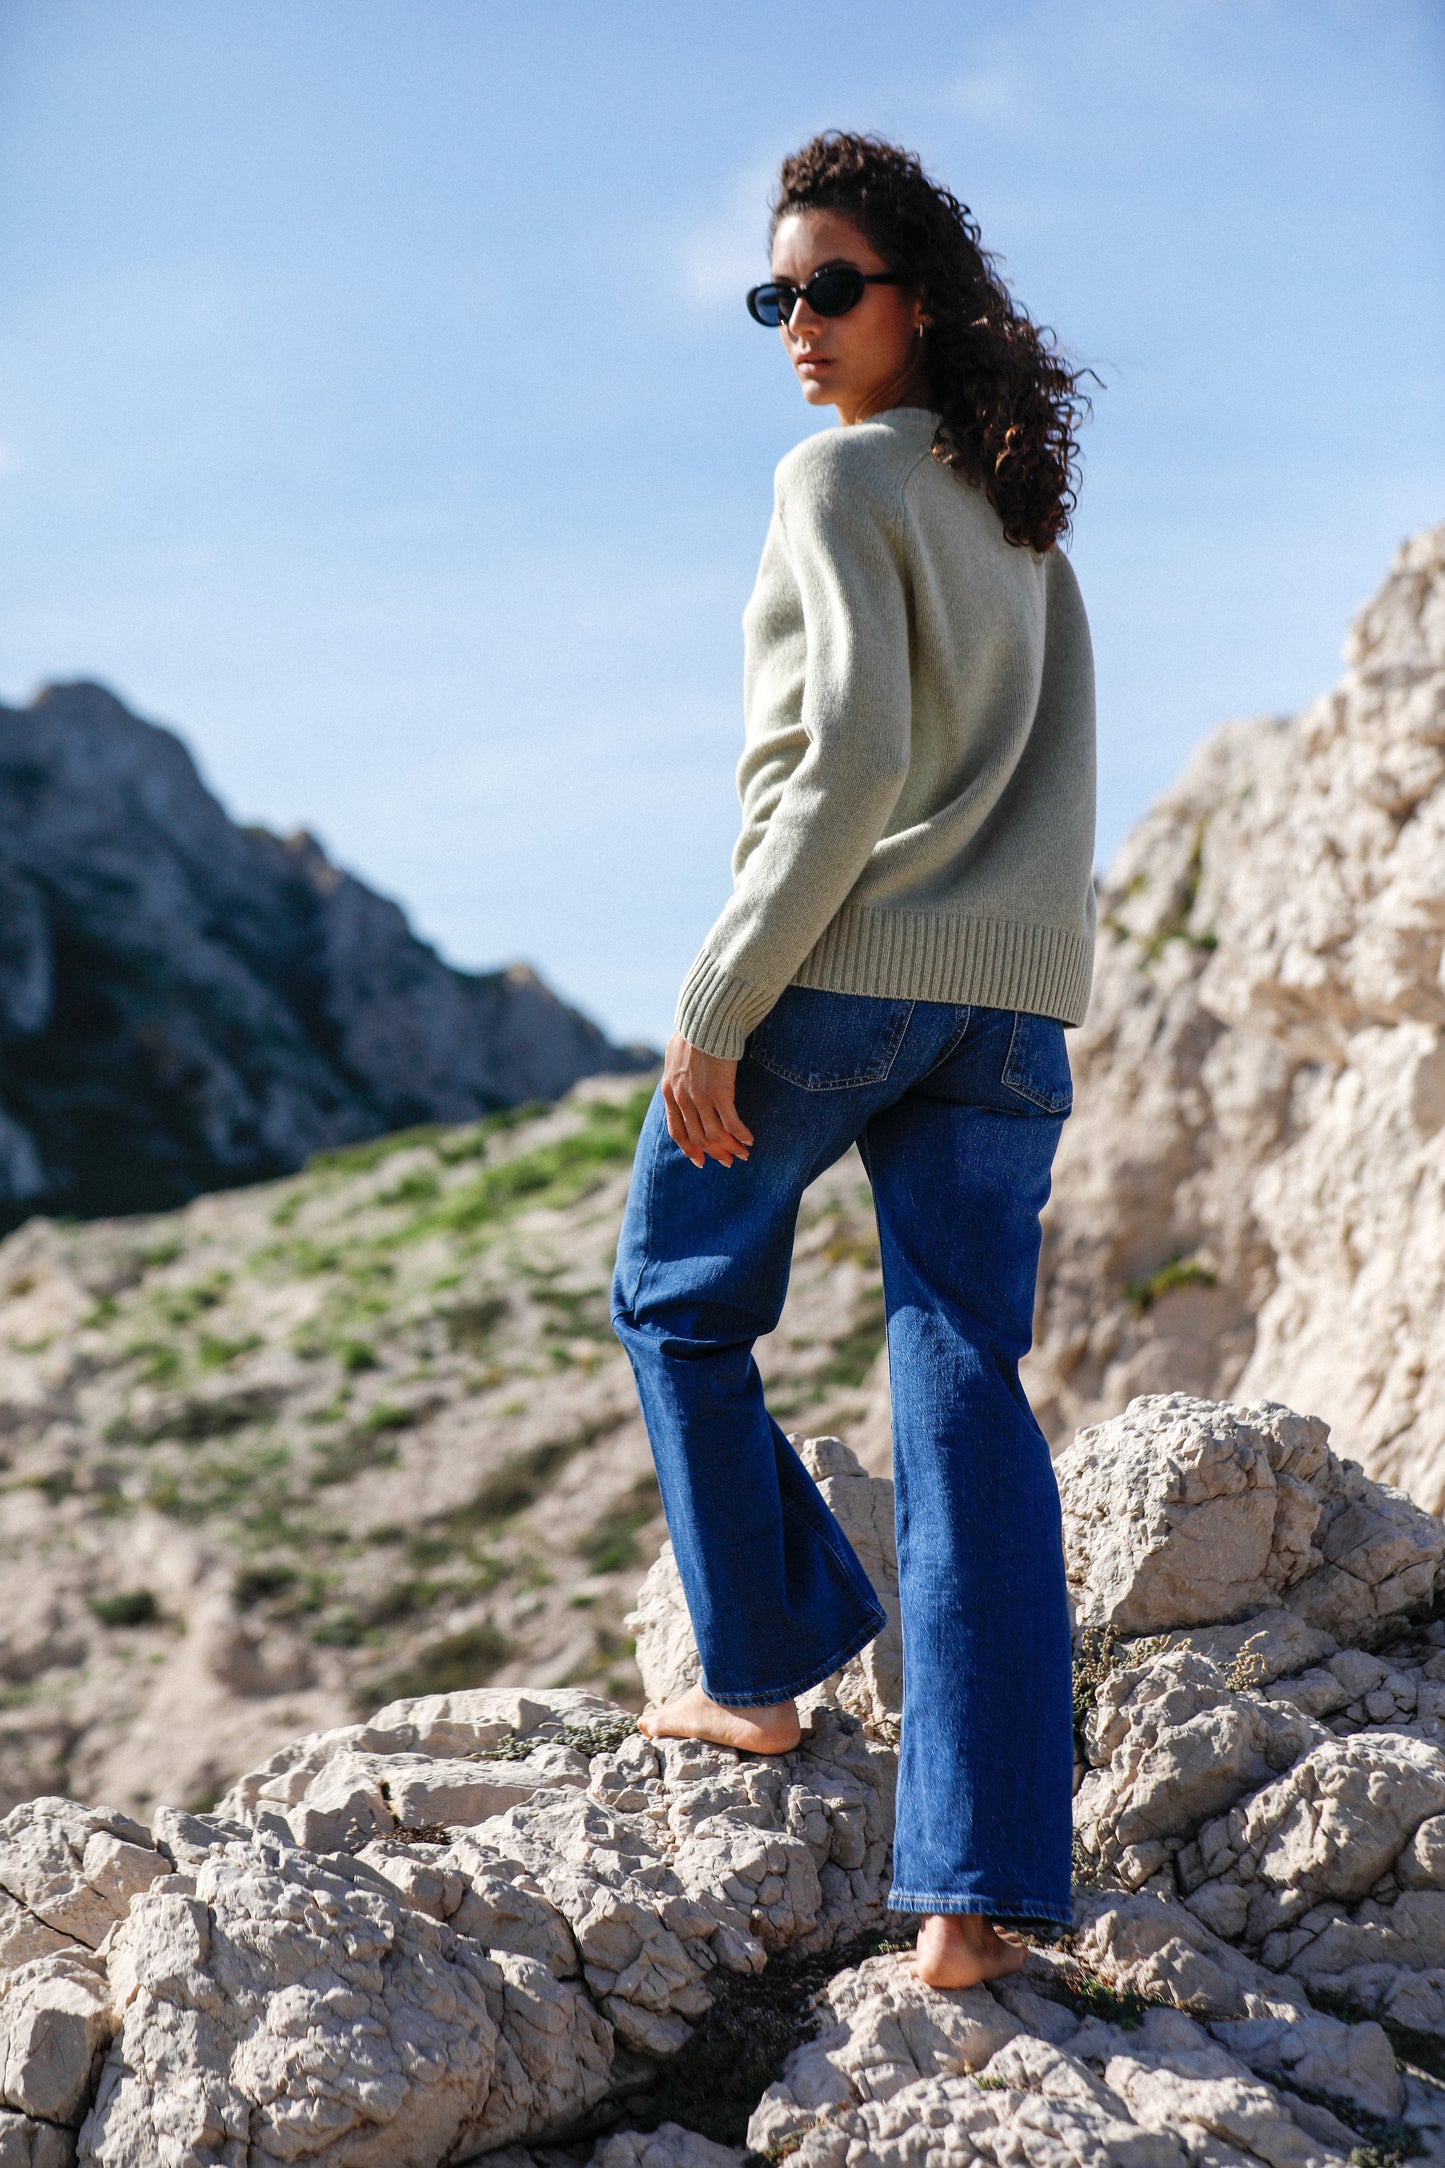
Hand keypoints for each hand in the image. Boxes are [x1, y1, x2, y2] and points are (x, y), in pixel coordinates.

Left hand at [661, 1033, 754, 1169]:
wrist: (706, 1018)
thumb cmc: (695, 1031)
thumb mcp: (675, 1056)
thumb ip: (678, 1073)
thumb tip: (681, 1077)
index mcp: (669, 1091)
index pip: (677, 1130)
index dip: (689, 1148)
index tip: (701, 1160)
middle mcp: (681, 1098)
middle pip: (697, 1137)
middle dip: (714, 1153)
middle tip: (728, 1161)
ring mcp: (700, 1097)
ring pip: (714, 1134)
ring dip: (730, 1148)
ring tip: (743, 1154)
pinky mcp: (719, 1092)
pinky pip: (731, 1123)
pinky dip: (740, 1135)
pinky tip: (749, 1139)